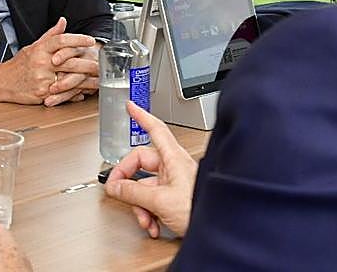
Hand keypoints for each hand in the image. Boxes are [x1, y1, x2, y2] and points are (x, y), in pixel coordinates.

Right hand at [0, 17, 94, 103]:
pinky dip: (75, 93)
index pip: (61, 40)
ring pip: (69, 79)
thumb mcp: (33, 47)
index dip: (77, 39)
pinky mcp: (43, 93)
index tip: (90, 41)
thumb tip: (63, 21)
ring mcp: (42, 79)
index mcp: (39, 49)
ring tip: (98, 79)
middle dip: (88, 63)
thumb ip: (51, 35)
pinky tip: (85, 92)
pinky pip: (63, 94)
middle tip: (101, 63)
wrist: (2, 82)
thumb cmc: (18, 65)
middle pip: (69, 61)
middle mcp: (41, 63)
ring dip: (86, 80)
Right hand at [103, 101, 196, 237]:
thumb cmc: (202, 209)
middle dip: (129, 183)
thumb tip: (115, 187)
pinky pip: (155, 200)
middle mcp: (174, 167)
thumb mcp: (161, 201)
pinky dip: (150, 213)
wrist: (221, 229)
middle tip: (118, 191)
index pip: (155, 129)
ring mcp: (175, 183)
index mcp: (173, 158)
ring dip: (140, 205)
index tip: (131, 107)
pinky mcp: (177, 199)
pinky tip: (153, 225)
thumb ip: (134, 192)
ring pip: (146, 186)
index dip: (141, 116)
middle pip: (142, 164)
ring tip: (144, 219)